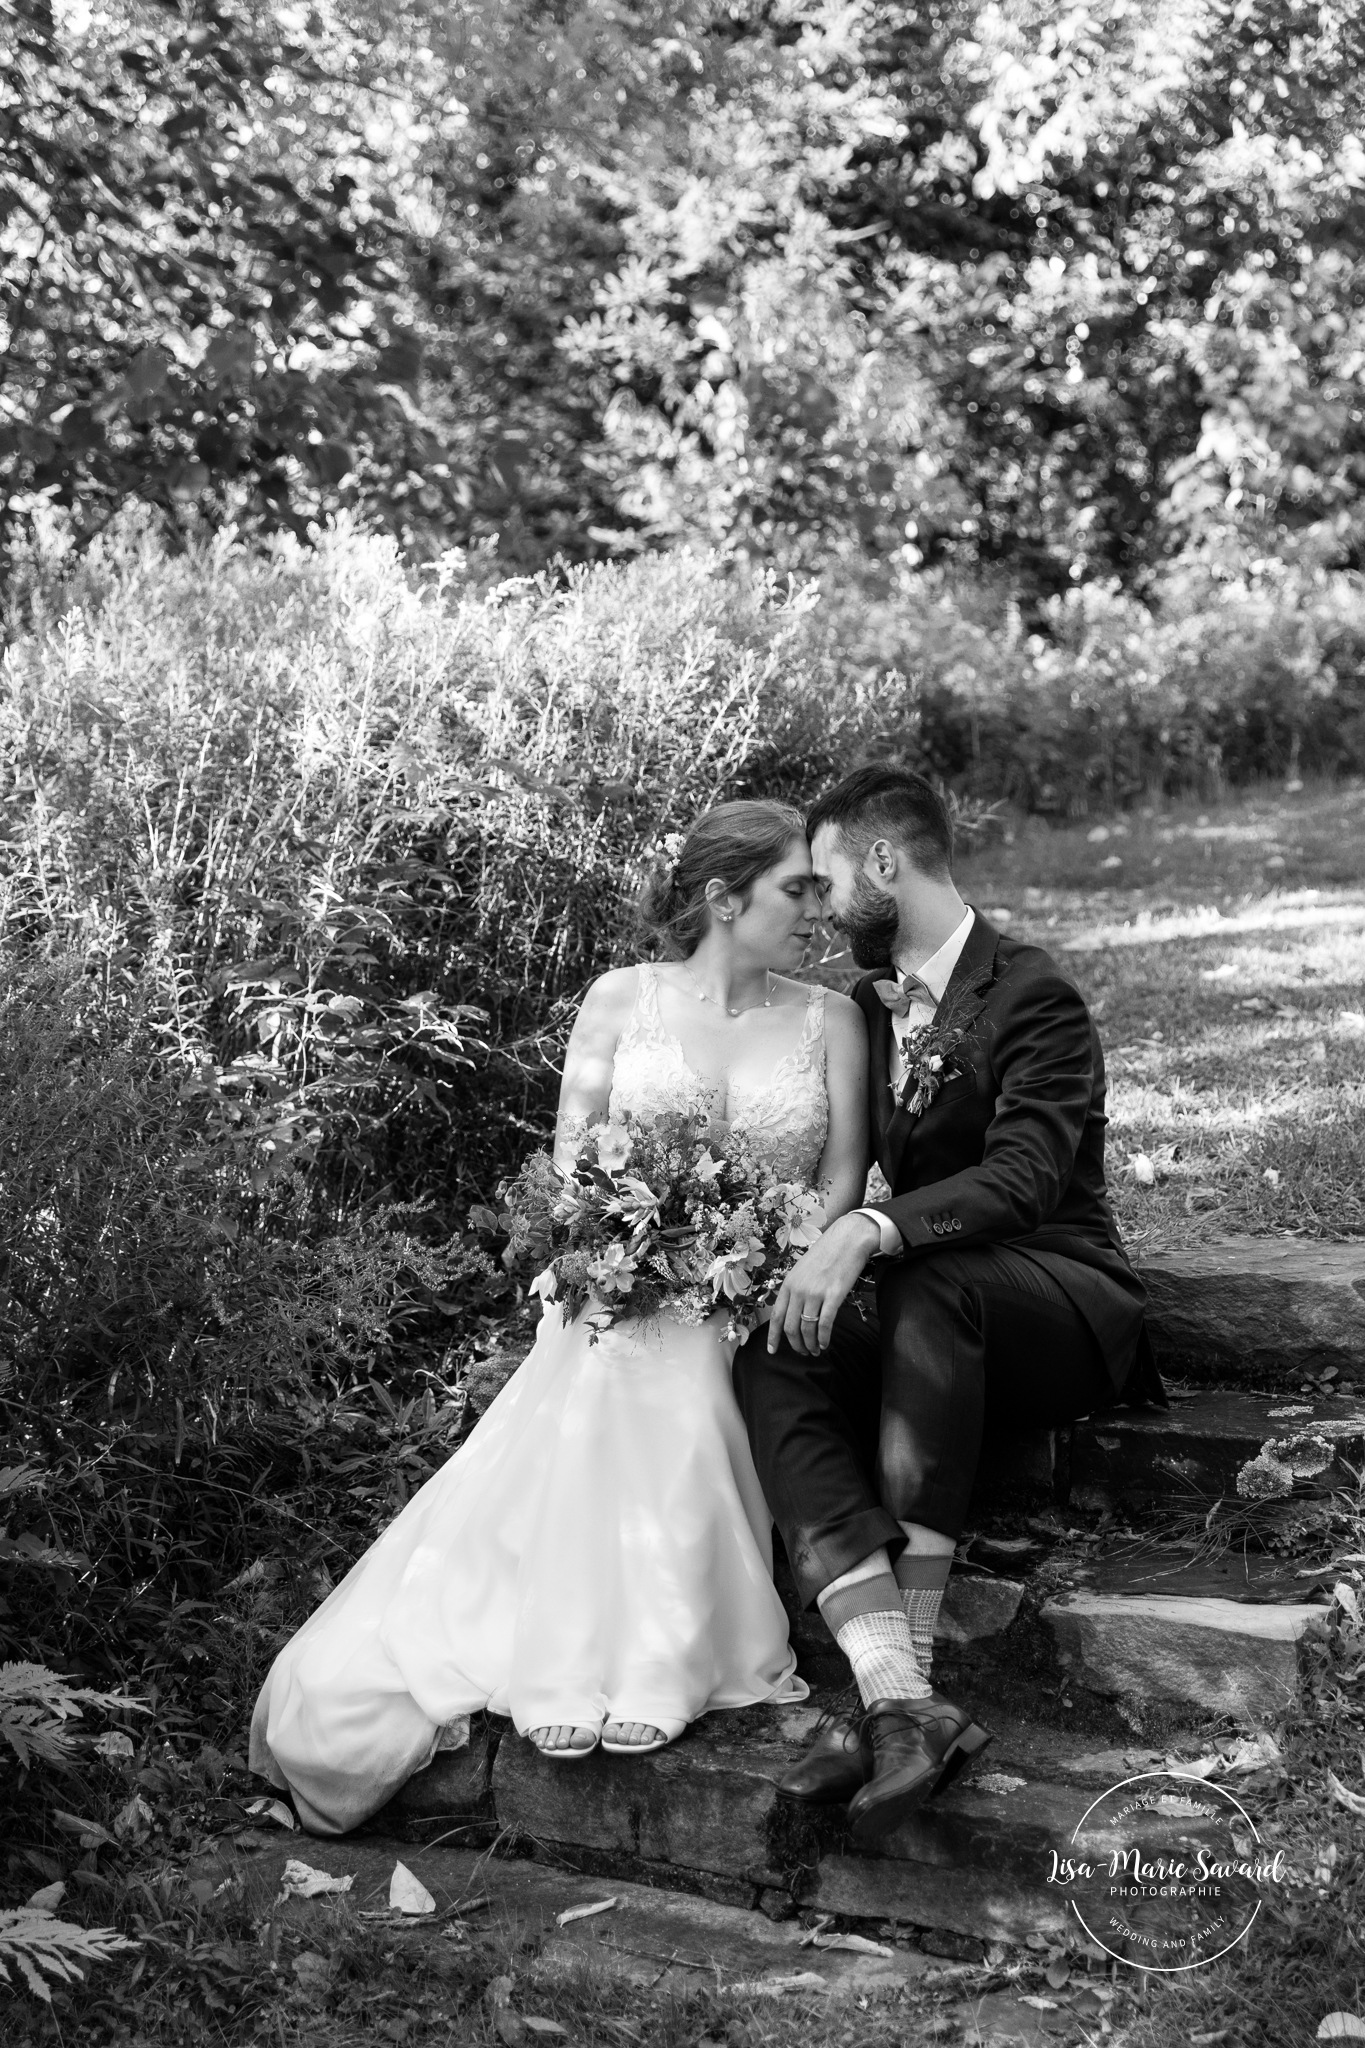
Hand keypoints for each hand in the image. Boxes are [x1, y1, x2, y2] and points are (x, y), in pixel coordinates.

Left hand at [768, 1212, 879, 1355]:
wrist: (848, 1239)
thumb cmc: (826, 1254)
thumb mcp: (802, 1270)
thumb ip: (796, 1289)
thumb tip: (793, 1312)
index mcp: (788, 1284)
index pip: (776, 1317)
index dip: (773, 1337)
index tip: (772, 1351)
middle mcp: (799, 1290)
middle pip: (791, 1327)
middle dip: (796, 1345)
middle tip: (803, 1352)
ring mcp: (815, 1293)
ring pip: (808, 1329)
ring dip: (811, 1345)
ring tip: (816, 1350)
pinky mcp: (834, 1296)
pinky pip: (825, 1324)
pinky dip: (824, 1338)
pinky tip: (826, 1344)